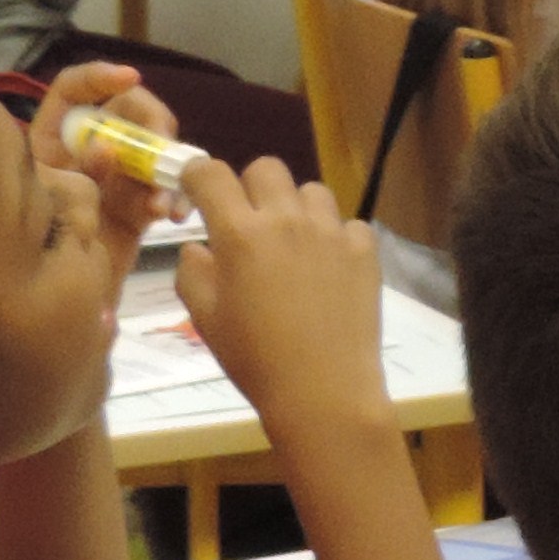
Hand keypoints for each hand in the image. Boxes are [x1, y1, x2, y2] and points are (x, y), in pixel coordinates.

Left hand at [29, 57, 172, 261]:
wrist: (49, 305)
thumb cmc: (30, 254)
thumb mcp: (44, 203)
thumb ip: (74, 173)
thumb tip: (107, 150)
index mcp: (52, 139)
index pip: (74, 90)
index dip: (99, 76)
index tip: (129, 78)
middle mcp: (87, 150)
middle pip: (127, 112)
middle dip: (151, 124)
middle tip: (162, 146)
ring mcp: (117, 178)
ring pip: (153, 151)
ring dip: (166, 166)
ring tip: (163, 199)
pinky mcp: (138, 206)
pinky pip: (163, 190)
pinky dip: (172, 198)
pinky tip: (171, 215)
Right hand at [176, 154, 392, 440]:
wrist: (323, 390)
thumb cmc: (255, 359)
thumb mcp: (206, 318)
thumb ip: (193, 272)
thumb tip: (197, 246)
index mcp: (241, 234)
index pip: (212, 174)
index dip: (198, 175)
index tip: (196, 189)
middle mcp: (288, 221)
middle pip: (267, 168)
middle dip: (250, 187)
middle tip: (249, 223)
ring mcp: (332, 232)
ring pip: (311, 191)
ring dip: (296, 208)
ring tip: (293, 245)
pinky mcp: (365, 250)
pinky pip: (348, 223)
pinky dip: (335, 237)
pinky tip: (328, 269)